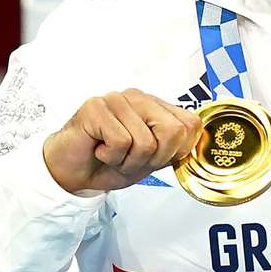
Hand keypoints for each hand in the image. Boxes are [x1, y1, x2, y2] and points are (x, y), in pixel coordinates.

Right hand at [43, 89, 201, 193]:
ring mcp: (117, 99)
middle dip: (153, 158)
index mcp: (156, 106)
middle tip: (130, 158)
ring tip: (111, 155)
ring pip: (145, 141)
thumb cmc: (109, 163)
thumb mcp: (152, 160)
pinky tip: (99, 150)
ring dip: (128, 161)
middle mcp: (138, 98)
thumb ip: (174, 147)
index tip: (153, 158)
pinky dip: (111, 157)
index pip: (190, 124)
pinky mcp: (96, 107)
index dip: (174, 151)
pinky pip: (120, 142)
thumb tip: (196, 137)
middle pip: (173, 131)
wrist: (74, 173)